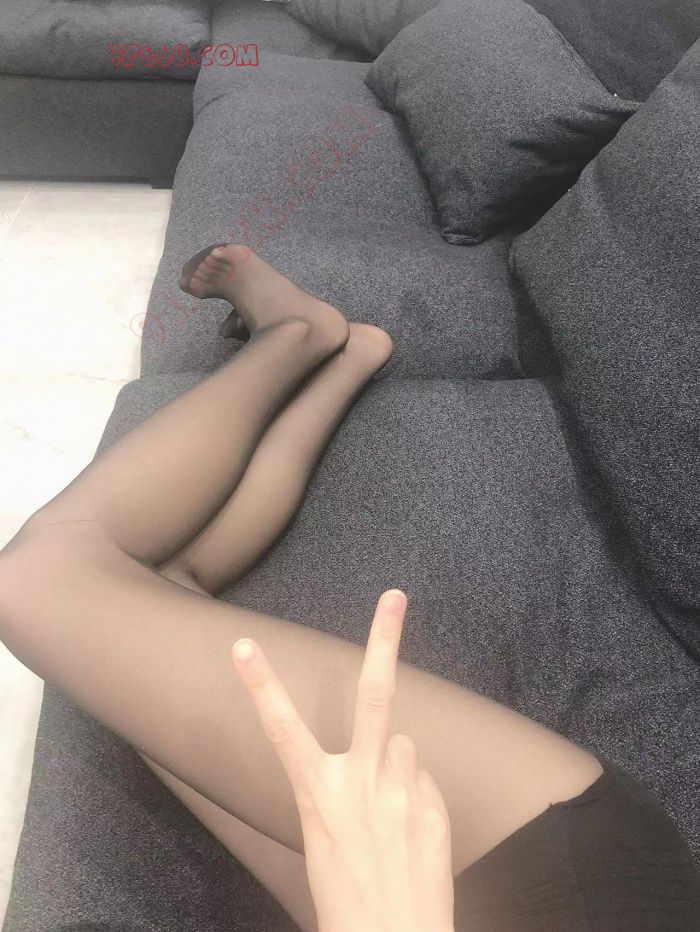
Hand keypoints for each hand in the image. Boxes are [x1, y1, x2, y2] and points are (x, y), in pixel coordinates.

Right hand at [232, 590, 454, 931]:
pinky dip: (418, 796)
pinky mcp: (437, 809)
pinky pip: (426, 783)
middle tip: (395, 596)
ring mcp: (405, 795)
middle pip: (375, 697)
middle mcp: (365, 786)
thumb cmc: (348, 904)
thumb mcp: (328, 845)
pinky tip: (411, 834)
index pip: (281, 731)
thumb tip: (396, 752)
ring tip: (393, 815)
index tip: (243, 644)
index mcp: (321, 797)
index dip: (259, 685)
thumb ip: (356, 789)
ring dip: (400, 768)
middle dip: (385, 641)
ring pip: (407, 748)